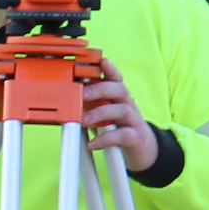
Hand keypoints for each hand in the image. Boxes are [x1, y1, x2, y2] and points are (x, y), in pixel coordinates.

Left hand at [79, 56, 161, 173]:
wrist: (141, 149)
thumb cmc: (117, 126)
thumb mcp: (104, 111)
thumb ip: (89, 103)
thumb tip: (66, 96)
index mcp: (119, 96)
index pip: (116, 78)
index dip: (110, 68)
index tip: (101, 60)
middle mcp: (128, 104)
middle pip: (120, 89)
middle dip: (101, 89)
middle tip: (82, 94)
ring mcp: (133, 121)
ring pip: (123, 110)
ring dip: (101, 113)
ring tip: (84, 120)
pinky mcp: (136, 138)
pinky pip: (123, 135)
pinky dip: (106, 139)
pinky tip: (93, 143)